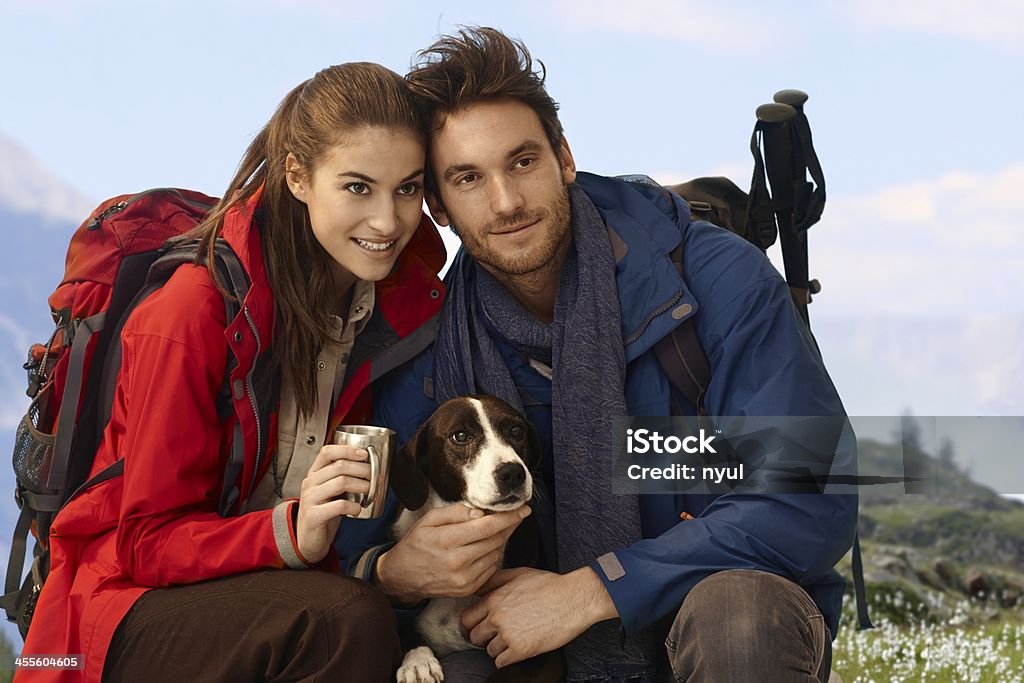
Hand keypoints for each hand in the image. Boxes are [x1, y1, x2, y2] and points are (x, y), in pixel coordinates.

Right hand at [295, 444, 371, 563]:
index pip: (327, 451)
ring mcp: (310, 498)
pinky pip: (339, 505)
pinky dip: (354, 506)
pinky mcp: (314, 515)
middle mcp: (310, 483)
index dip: (347, 450)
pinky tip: (358, 508)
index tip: (364, 454)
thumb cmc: (324, 511)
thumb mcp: (330, 490)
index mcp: (314, 473)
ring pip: (341, 482)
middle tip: (375, 476)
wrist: (308, 538)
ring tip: (370, 490)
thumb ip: (342, 477)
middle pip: (339, 466)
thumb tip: (370, 467)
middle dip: (362, 469)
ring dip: (361, 485)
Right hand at [376, 504, 530, 603]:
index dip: (508, 517)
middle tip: (515, 514)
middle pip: (495, 540)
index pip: (486, 526)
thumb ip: (455, 513)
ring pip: (496, 554)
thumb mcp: (429, 520)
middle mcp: (457, 562)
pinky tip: (486, 546)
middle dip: (509, 526)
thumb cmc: (416, 544)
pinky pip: (491, 568)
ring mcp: (464, 579)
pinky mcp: (468, 589)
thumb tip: (480, 512)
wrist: (403, 577)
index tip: (523, 509)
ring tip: (497, 529)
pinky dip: (493, 554)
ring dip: (501, 539)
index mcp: (446, 540)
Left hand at [462, 567, 618, 667]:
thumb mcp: (518, 574)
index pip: (466, 619)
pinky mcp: (521, 650)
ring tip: (512, 640)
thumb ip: (494, 581)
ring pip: (489, 651)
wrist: (573, 599)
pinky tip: (516, 650)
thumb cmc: (549, 585)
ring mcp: (508, 635)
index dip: (472, 624)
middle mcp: (497, 618)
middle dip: (483, 637)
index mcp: (494, 599)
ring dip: (498, 648)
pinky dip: (507, 659)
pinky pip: (501, 662)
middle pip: (474, 637)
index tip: (478, 626)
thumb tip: (477, 588)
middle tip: (495, 635)